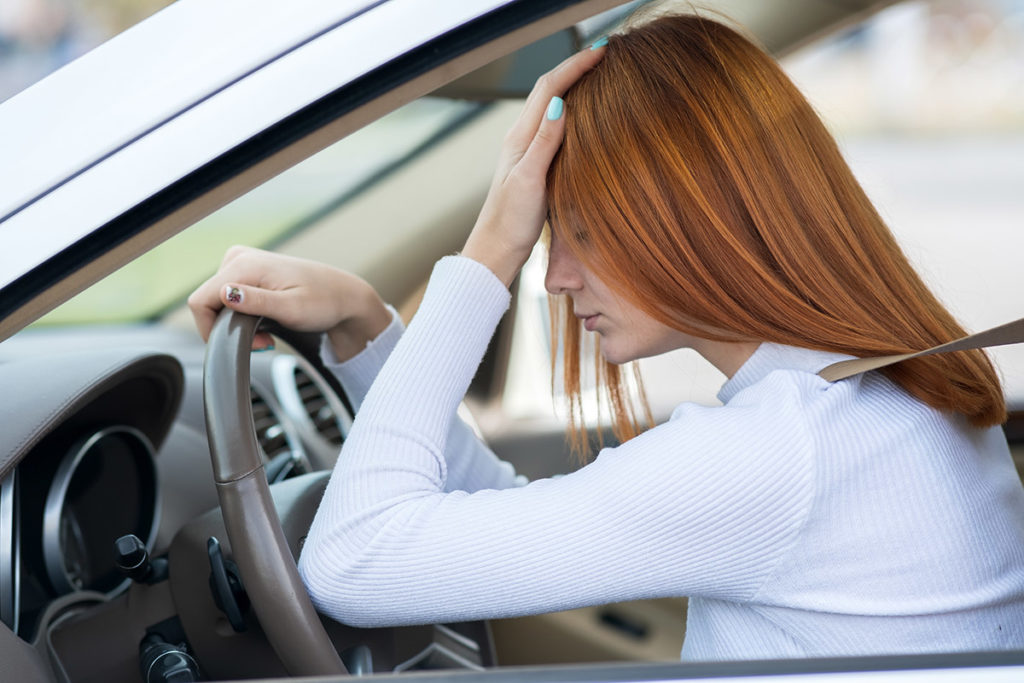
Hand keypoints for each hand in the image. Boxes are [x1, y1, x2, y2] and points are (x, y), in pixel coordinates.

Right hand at [188, 246, 391, 360]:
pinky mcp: (247, 269)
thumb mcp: (292, 309)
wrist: (343, 296)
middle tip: (264, 341)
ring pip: (217, 301)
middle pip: (207, 302)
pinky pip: (228, 296)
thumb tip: (225, 293)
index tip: (246, 343)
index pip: (200, 302)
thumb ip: (257, 302)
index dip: (214, 330)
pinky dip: (242, 314)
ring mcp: (241, 261)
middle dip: (228, 328)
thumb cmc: (324, 303)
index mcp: (243, 264)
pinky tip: (264, 320)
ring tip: (268, 331)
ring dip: (236, 323)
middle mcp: (237, 257)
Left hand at [462, 44, 605, 285]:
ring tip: (597, 72)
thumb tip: (561, 104)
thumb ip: (544, 143)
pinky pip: (554, 125)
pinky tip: (584, 113)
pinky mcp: (534, 163)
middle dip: (575, 67)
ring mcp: (527, 150)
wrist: (497, 250)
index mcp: (521, 137)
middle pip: (549, 89)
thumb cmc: (510, 222)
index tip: (602, 51)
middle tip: (604, 53)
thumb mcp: (529, 182)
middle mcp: (522, 137)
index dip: (575, 66)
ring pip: (551, 104)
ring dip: (572, 83)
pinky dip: (571, 108)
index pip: (550, 88)